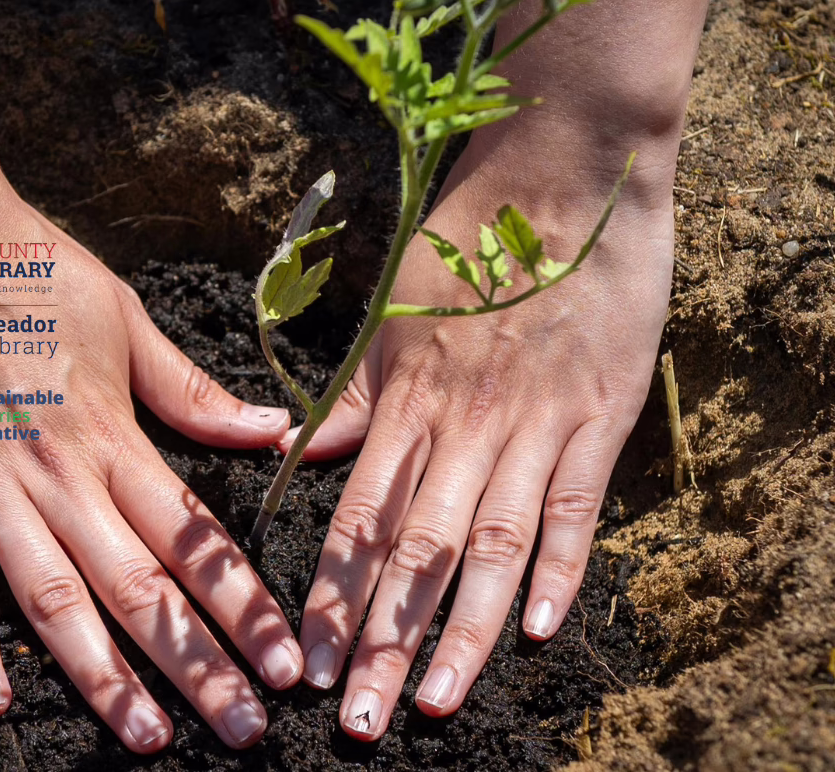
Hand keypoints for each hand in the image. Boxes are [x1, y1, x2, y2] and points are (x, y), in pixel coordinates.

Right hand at [0, 174, 302, 751]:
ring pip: (55, 599)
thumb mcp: (124, 317)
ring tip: (150, 741)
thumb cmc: (29, 265)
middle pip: (139, 585)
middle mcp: (59, 472)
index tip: (285, 662)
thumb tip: (273, 428)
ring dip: (105, 678)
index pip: (192, 535)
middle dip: (198, 665)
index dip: (243, 604)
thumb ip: (191, 390)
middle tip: (246, 735)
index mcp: (113, 431)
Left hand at [281, 118, 675, 737]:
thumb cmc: (467, 237)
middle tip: (361, 720)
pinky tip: (535, 629)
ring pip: (492, 541)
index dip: (335, 591)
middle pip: (419, 546)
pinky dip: (558, 568)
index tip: (310, 660)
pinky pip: (574, 503)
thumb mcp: (394, 308)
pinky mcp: (598, 413)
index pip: (362, 513)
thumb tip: (293, 456)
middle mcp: (465, 418)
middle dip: (387, 638)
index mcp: (408, 393)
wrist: (562, 174)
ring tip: (438, 701)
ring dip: (463, 627)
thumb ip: (353, 393)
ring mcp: (534, 418)